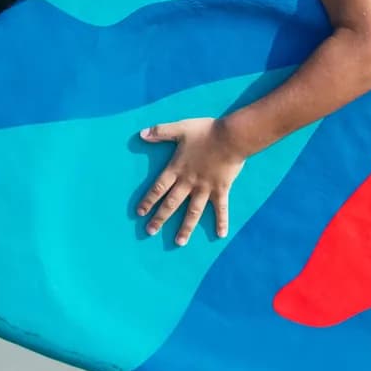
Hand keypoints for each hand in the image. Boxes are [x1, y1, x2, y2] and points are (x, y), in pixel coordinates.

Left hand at [136, 117, 246, 245]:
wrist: (231, 137)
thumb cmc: (205, 131)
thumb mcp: (180, 128)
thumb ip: (160, 131)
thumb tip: (141, 134)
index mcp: (177, 169)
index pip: (158, 188)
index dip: (148, 200)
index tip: (140, 213)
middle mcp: (189, 182)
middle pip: (171, 204)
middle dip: (160, 218)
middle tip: (150, 232)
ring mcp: (205, 188)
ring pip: (193, 212)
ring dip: (185, 227)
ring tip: (179, 242)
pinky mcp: (221, 190)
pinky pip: (221, 209)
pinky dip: (221, 221)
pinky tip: (220, 235)